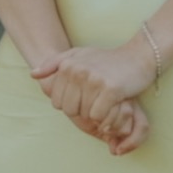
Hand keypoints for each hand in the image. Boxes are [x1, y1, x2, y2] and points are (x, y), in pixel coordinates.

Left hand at [33, 40, 159, 149]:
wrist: (139, 57)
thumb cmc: (107, 60)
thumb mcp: (78, 55)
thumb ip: (53, 64)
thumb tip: (33, 75)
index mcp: (67, 64)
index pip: (57, 102)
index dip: (72, 105)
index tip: (86, 97)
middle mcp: (78, 70)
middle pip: (70, 110)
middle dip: (83, 111)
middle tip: (98, 101)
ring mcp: (94, 79)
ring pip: (84, 114)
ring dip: (96, 114)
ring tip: (107, 102)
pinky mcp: (110, 89)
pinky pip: (98, 116)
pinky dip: (106, 117)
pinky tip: (114, 106)